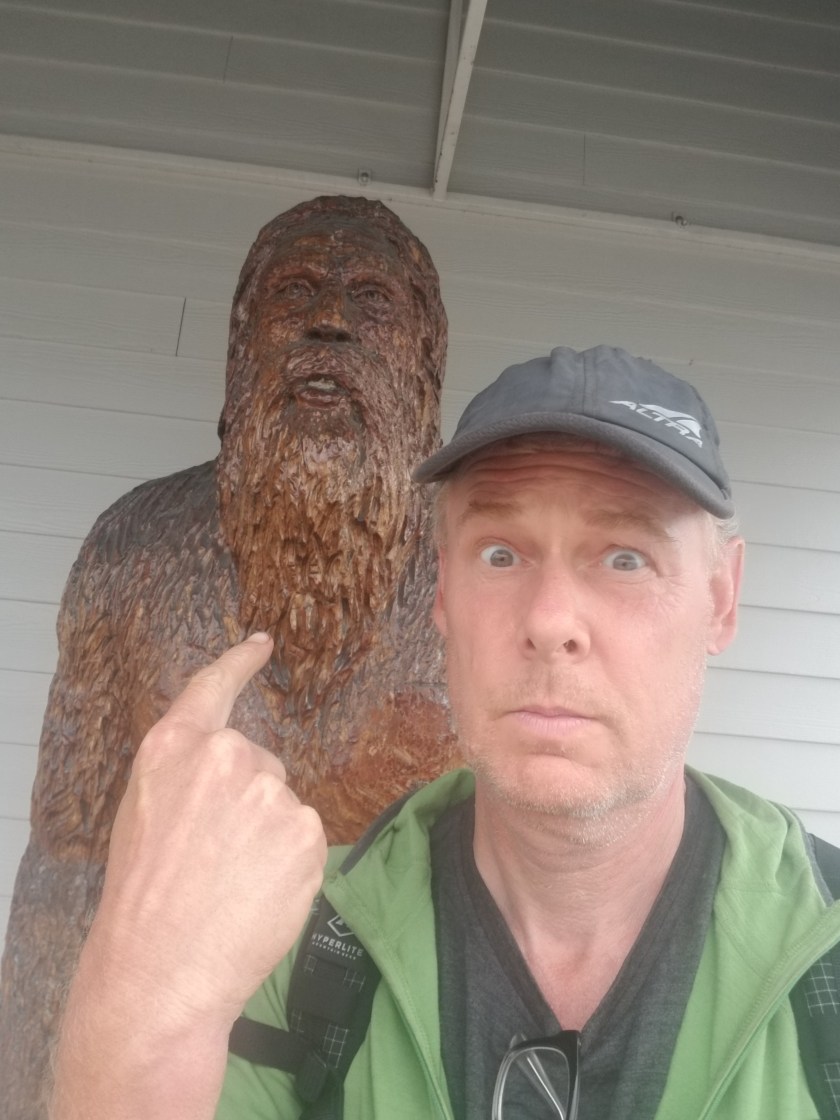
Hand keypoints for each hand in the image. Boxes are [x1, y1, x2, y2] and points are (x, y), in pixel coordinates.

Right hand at [92, 632, 327, 1028]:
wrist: (161, 970)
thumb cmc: (144, 901)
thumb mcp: (146, 815)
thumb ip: (187, 777)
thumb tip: (233, 772)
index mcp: (174, 747)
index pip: (213, 687)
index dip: (240, 662)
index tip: (263, 643)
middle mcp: (225, 755)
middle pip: (260, 763)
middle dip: (248, 803)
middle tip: (216, 858)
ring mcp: (270, 791)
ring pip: (284, 805)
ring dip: (270, 837)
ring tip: (231, 884)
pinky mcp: (305, 829)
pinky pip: (305, 839)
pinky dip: (291, 866)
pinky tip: (259, 895)